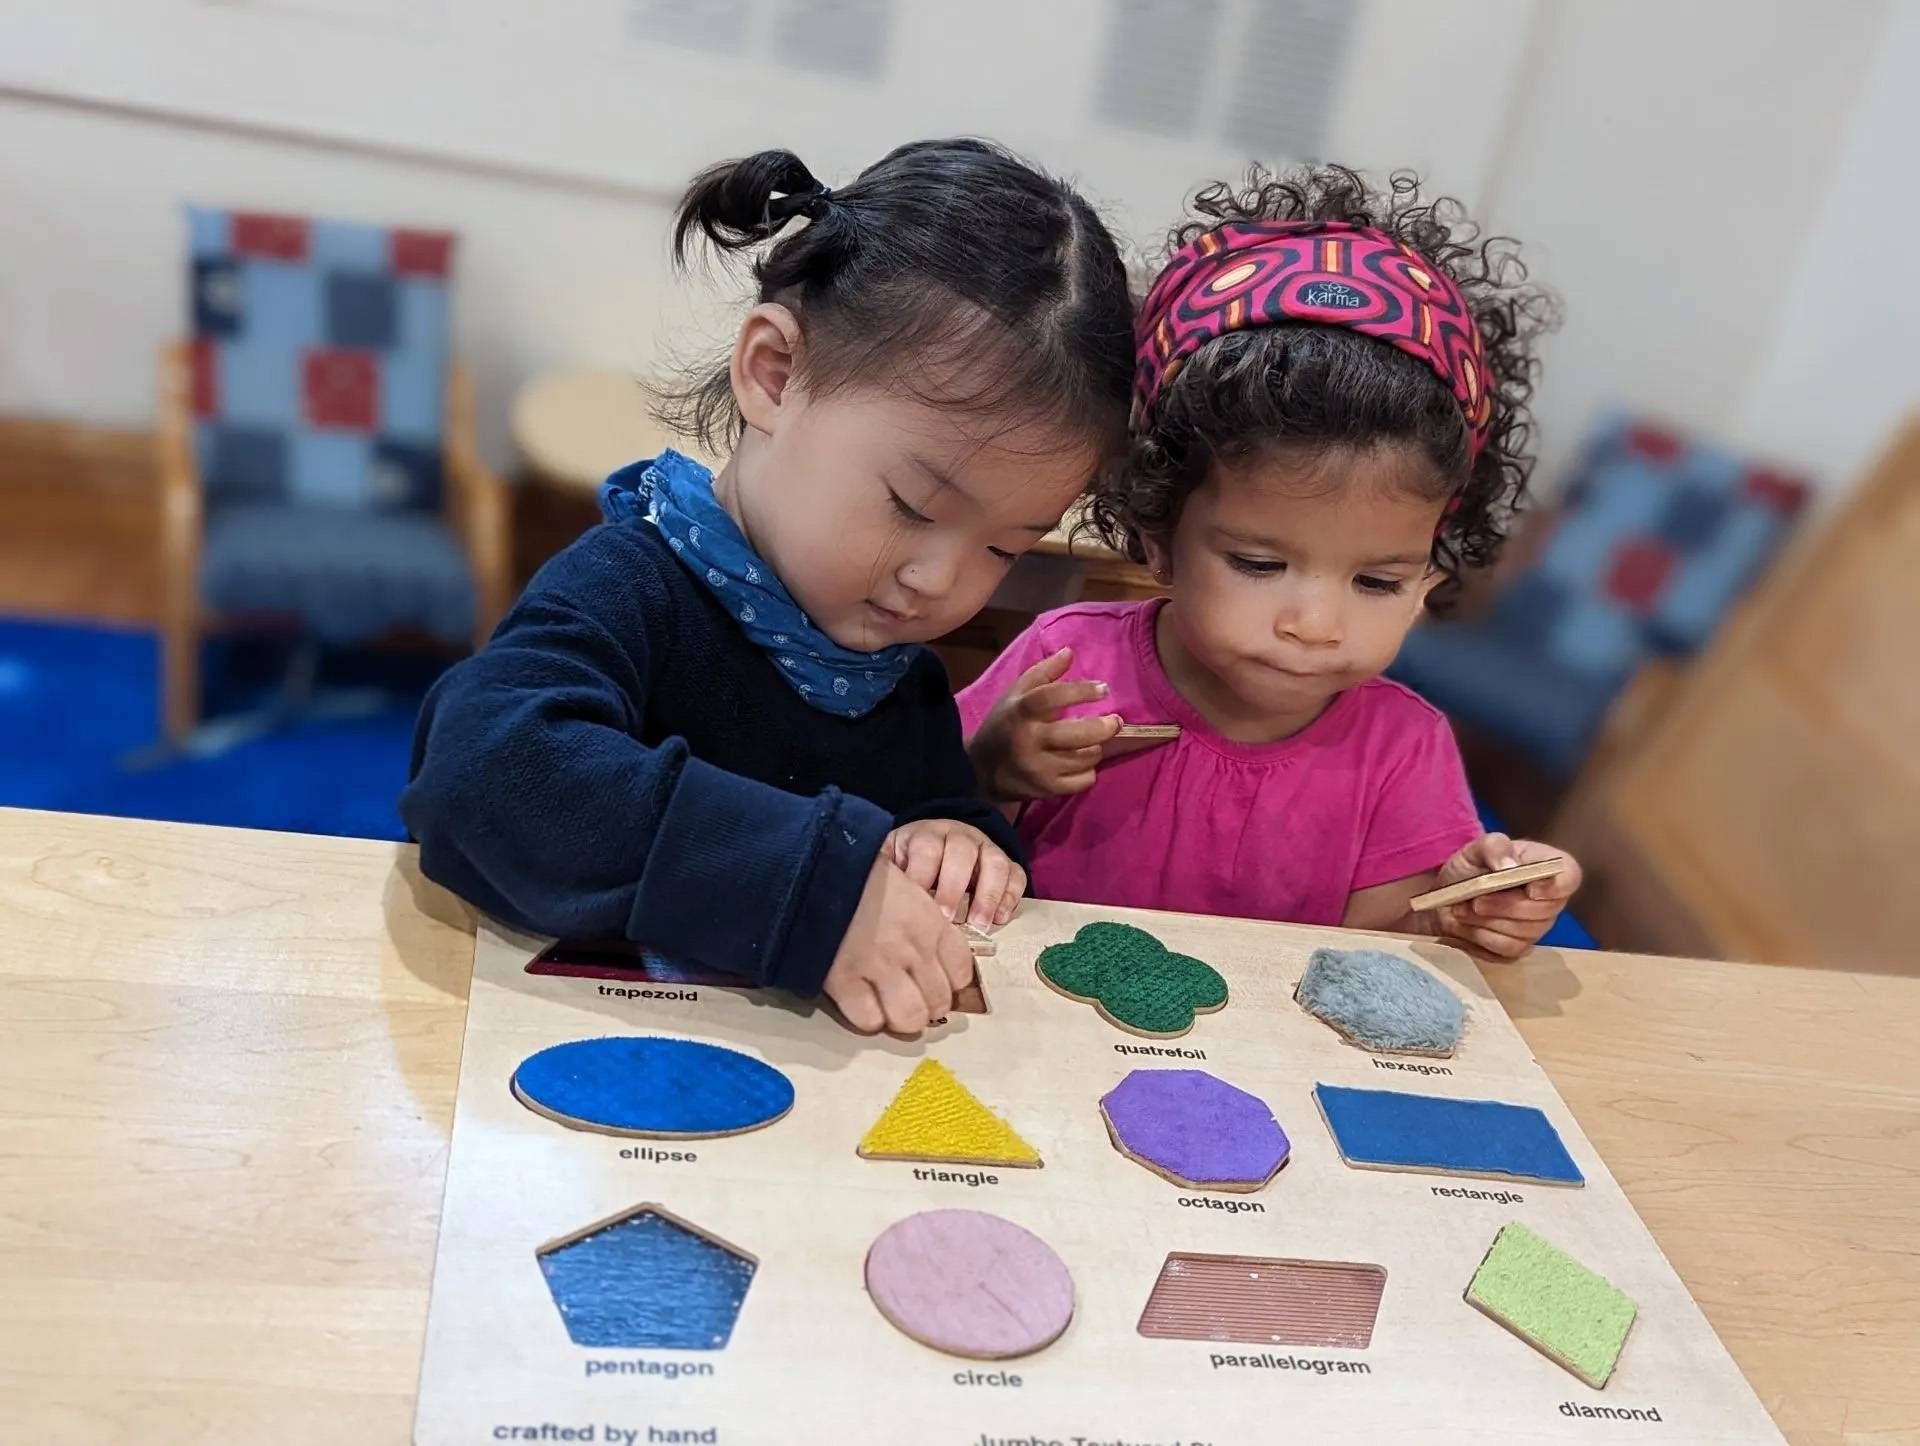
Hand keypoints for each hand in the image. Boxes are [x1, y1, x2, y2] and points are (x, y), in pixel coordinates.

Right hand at [823, 854, 978, 1034]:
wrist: (816, 870)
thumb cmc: (863, 876)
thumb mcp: (908, 890)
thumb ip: (925, 923)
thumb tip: (933, 957)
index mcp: (931, 923)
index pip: (962, 974)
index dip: (950, 984)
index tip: (935, 981)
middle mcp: (913, 949)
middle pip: (939, 1002)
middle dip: (928, 1006)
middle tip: (912, 1000)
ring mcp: (879, 967)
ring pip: (910, 1018)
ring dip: (903, 1019)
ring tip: (891, 1009)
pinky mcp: (844, 981)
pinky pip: (870, 1020)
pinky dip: (869, 1018)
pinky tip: (863, 1004)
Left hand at [886, 819, 1027, 928]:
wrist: (936, 848)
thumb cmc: (909, 866)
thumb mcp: (891, 864)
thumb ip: (886, 876)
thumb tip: (868, 897)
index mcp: (926, 834)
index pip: (926, 848)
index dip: (922, 876)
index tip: (916, 906)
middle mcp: (959, 836)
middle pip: (962, 852)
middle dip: (954, 887)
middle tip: (947, 919)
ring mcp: (986, 848)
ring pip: (995, 861)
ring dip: (988, 894)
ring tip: (979, 925)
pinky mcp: (1006, 863)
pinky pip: (1016, 874)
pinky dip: (1010, 896)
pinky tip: (1000, 919)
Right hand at [967, 647, 1121, 800]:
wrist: (980, 769)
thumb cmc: (1004, 724)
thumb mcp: (1015, 694)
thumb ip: (1043, 672)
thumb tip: (1070, 652)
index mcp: (1021, 711)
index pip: (1053, 697)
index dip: (1082, 691)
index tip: (1104, 689)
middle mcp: (1029, 740)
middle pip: (1077, 734)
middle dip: (1104, 727)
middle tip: (1115, 721)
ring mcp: (1038, 768)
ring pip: (1085, 758)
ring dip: (1095, 748)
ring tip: (1092, 742)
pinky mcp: (1046, 789)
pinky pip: (1083, 781)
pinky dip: (1089, 771)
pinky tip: (1082, 763)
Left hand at [1429, 833, 1582, 960]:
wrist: (1447, 894)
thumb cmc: (1470, 866)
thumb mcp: (1476, 848)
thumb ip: (1494, 847)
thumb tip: (1509, 865)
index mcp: (1546, 865)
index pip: (1570, 877)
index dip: (1555, 886)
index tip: (1530, 889)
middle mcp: (1550, 899)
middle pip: (1543, 911)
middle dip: (1504, 906)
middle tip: (1475, 900)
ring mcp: (1537, 926)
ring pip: (1523, 932)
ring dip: (1487, 921)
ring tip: (1463, 909)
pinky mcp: (1519, 946)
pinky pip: (1507, 948)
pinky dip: (1482, 936)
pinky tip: (1468, 924)